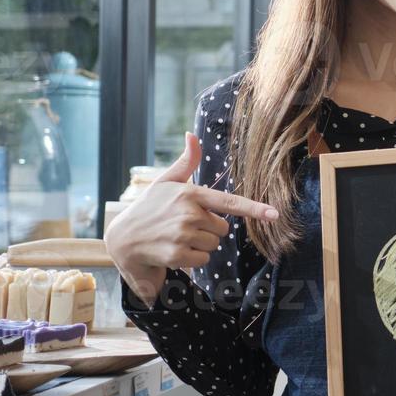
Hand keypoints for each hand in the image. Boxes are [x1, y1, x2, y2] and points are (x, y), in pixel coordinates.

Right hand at [102, 132, 278, 306]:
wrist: (121, 239)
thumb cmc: (148, 208)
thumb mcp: (166, 182)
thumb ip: (185, 162)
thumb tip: (191, 135)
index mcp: (190, 193)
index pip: (229, 202)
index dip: (254, 209)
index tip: (274, 215)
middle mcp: (188, 213)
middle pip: (223, 229)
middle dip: (208, 230)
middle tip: (183, 227)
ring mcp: (182, 234)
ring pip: (214, 246)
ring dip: (199, 246)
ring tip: (176, 238)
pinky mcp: (176, 255)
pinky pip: (203, 260)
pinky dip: (192, 260)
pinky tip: (173, 252)